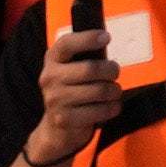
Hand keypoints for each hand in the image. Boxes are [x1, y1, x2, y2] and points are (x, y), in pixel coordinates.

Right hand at [25, 21, 119, 166]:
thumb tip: (106, 39)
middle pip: (90, 69)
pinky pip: (98, 111)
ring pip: (98, 91)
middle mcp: (49, 78)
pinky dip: (111, 108)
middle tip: (115, 73)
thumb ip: (85, 55)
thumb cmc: (72, 91)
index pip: (67, 44)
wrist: (56, 128)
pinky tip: (112, 107)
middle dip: (111, 70)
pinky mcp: (64, 119)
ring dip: (114, 91)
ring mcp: (55, 100)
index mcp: (52, 59)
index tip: (107, 37)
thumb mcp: (72, 68)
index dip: (88, 39)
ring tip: (115, 92)